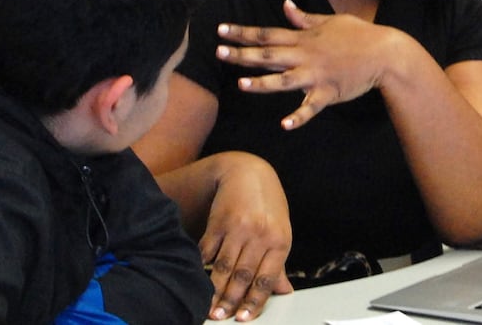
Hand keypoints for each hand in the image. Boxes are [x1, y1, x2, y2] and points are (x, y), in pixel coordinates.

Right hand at [200, 154, 293, 320]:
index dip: (254, 301)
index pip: (266, 279)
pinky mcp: (219, 221)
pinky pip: (208, 249)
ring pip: (224, 266)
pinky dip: (202, 266)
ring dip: (214, 290)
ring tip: (208, 307)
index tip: (243, 318)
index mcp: (280, 242)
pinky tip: (197, 279)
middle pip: (243, 275)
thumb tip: (284, 292)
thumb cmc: (267, 206)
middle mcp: (260, 235)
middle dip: (231, 300)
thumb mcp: (280, 233)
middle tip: (220, 317)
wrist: (248, 172)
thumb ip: (278, 265)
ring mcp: (239, 228)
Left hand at [215, 0, 408, 129]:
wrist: (385, 53)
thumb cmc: (358, 34)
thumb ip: (303, 17)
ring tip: (242, 85)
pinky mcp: (328, 92)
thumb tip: (285, 4)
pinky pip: (311, 107)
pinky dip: (299, 116)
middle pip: (268, 56)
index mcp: (303, 38)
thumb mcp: (330, 20)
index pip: (267, 34)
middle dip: (242, 55)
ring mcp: (316, 75)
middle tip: (218, 53)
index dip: (242, 33)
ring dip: (263, 83)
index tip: (221, 30)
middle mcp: (305, 56)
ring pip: (284, 81)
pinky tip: (285, 124)